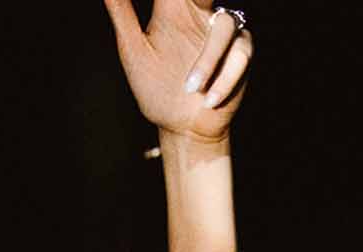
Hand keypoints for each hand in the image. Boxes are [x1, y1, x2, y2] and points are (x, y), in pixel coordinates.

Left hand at [101, 0, 251, 138]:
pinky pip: (239, 56)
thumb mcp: (133, 50)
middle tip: (199, 1)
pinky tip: (209, 99)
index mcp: (172, 9)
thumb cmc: (155, 88)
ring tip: (190, 90)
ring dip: (208, 62)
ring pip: (225, 27)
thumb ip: (121, 12)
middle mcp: (199, 15)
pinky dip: (224, 79)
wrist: (180, 127)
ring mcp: (222, 34)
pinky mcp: (240, 55)